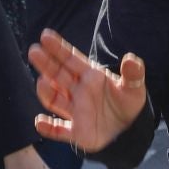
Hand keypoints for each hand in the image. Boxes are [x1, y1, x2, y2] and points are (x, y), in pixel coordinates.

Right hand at [29, 28, 147, 152]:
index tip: (45, 36)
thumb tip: (132, 58)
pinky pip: (59, 131)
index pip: (71, 59)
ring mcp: (75, 111)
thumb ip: (133, 74)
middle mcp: (78, 91)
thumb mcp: (134, 88)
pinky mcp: (76, 132)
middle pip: (58, 75)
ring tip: (42, 81)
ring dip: (46, 91)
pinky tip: (39, 123)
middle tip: (34, 50)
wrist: (129, 130)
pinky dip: (49, 128)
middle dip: (46, 63)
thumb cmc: (128, 104)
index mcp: (90, 76)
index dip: (58, 48)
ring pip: (55, 100)